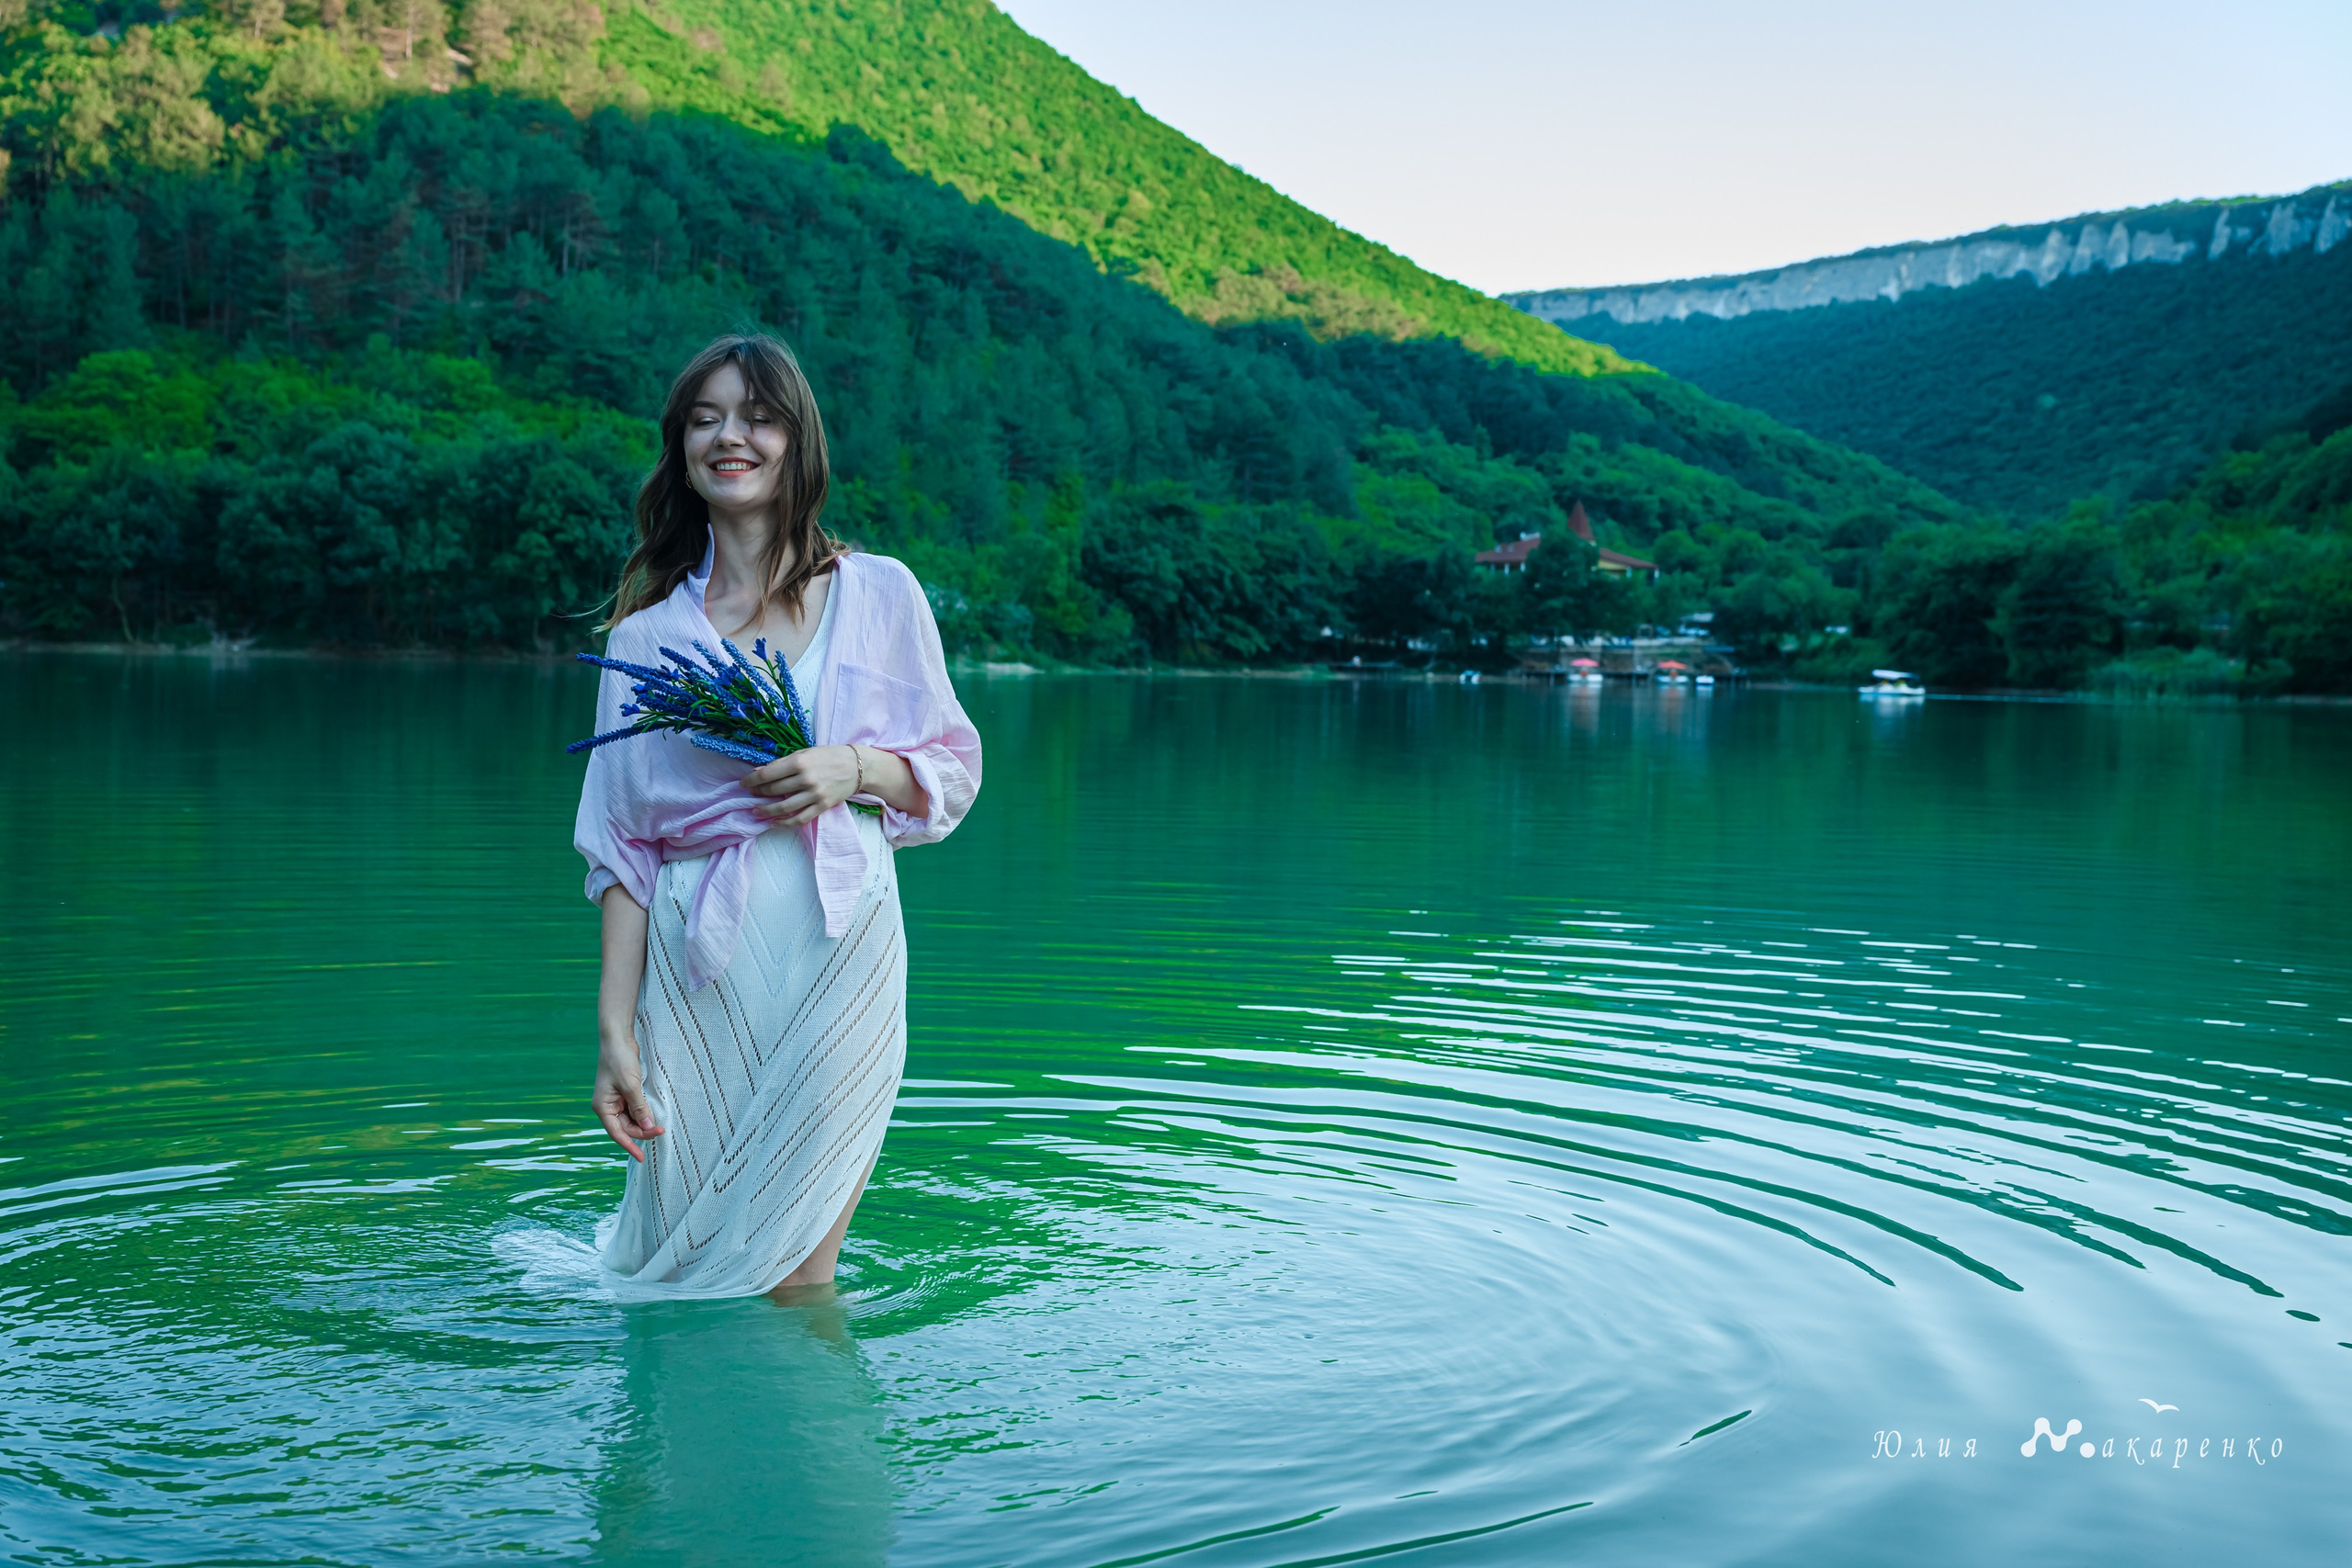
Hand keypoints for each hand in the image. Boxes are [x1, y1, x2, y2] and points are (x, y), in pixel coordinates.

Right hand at [592, 1037, 664, 1160]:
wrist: (618, 1039)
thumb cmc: (619, 1060)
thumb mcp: (631, 1086)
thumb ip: (639, 1108)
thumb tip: (648, 1127)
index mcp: (603, 1107)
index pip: (617, 1133)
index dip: (630, 1146)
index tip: (642, 1157)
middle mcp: (607, 1106)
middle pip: (626, 1127)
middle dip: (643, 1131)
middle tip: (662, 1130)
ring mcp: (616, 1100)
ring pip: (631, 1119)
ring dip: (644, 1123)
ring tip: (659, 1125)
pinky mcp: (625, 1093)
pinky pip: (635, 1109)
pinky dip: (644, 1113)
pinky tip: (654, 1115)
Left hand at [746, 744, 861, 826]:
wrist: (857, 766)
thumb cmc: (829, 756)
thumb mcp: (805, 753)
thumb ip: (782, 763)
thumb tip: (759, 772)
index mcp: (799, 762)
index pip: (768, 774)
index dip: (752, 780)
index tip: (743, 784)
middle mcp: (806, 779)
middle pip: (774, 790)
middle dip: (758, 793)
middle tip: (751, 795)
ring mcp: (814, 794)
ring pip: (784, 807)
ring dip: (766, 810)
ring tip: (756, 811)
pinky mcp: (822, 806)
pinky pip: (800, 818)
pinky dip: (785, 822)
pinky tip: (774, 822)